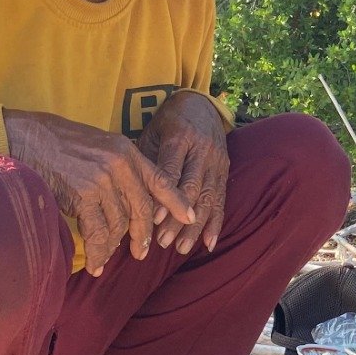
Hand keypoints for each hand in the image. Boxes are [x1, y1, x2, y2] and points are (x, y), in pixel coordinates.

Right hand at [5, 109, 193, 275]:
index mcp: (127, 151)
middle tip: (142, 252)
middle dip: (143, 234)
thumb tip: (134, 196)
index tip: (190, 217)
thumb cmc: (62, 143)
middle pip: (142, 208)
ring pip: (119, 223)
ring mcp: (102, 180)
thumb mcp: (102, 145)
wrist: (28, 138)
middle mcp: (119, 165)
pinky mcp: (82, 195)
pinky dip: (98, 251)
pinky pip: (97, 232)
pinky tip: (96, 263)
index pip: (161, 179)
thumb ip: (121, 166)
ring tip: (109, 258)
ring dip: (115, 245)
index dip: (177, 201)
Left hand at [137, 90, 229, 256]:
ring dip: (195, 227)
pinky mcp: (225, 171)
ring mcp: (216, 162)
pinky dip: (216, 223)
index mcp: (179, 138)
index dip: (163, 197)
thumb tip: (130, 195)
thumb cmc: (167, 122)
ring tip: (181, 248)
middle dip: (177, 218)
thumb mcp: (152, 132)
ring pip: (207, 198)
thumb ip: (146, 160)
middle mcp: (202, 150)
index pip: (172, 171)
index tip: (151, 220)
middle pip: (191, 189)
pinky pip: (222, 200)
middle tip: (161, 241)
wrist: (200, 105)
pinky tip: (208, 243)